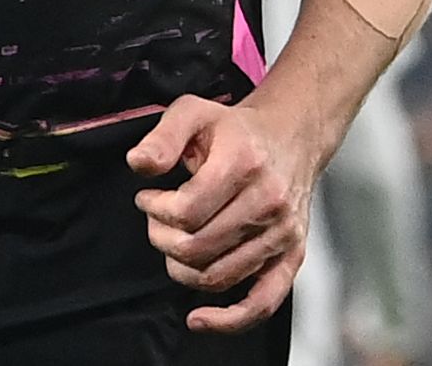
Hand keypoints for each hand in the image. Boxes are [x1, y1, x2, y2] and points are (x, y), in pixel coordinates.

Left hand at [127, 95, 311, 333]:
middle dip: (162, 237)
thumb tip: (139, 164)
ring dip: (181, 267)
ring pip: (218, 276)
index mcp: (243, 163)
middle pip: (197, 248)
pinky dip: (229, 320)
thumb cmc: (235, 129)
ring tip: (173, 241)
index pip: (186, 210)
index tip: (147, 198)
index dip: (155, 210)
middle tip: (156, 219)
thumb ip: (162, 136)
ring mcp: (282, 233)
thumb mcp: (193, 112)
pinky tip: (200, 318)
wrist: (291, 136)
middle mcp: (268, 201)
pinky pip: (262, 302)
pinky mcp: (292, 255)